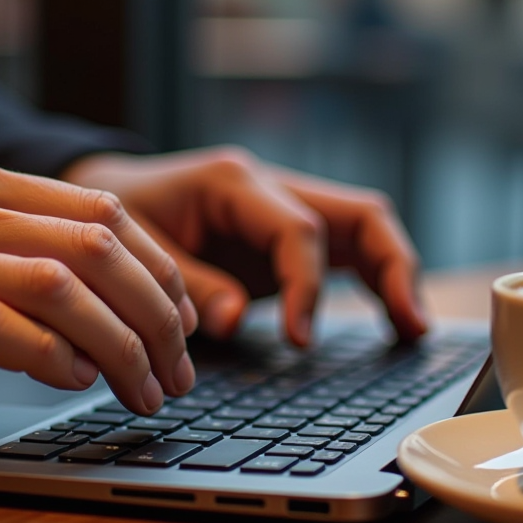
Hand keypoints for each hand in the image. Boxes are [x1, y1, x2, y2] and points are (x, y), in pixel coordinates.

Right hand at [0, 152, 196, 431]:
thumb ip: (8, 245)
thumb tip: (103, 297)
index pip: (101, 210)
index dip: (159, 268)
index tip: (185, 317)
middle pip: (97, 245)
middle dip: (157, 313)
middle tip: (180, 368)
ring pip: (60, 285)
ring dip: (121, 346)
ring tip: (145, 391)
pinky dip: (49, 355)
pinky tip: (71, 382)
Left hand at [63, 147, 424, 345]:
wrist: (108, 194)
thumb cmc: (117, 217)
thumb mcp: (135, 248)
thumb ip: (184, 282)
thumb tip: (232, 319)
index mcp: (233, 182)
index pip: (296, 228)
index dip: (307, 286)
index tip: (299, 340)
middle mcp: (271, 187)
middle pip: (358, 212)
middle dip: (392, 266)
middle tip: (410, 323)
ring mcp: (285, 209)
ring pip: (365, 227)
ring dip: (395, 274)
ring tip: (414, 328)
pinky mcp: (288, 236)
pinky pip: (346, 251)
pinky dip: (375, 282)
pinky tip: (393, 321)